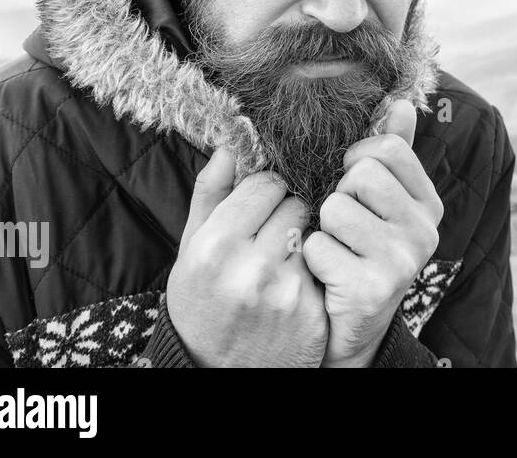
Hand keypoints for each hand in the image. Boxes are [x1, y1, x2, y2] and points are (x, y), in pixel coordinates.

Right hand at [166, 147, 327, 366]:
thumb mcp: (190, 250)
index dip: (267, 189)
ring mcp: (286, 292)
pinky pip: (325, 264)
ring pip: (316, 230)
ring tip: (284, 252)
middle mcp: (252, 268)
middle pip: (296, 203)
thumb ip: (211, 193)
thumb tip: (230, 144)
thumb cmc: (201, 303)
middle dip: (288, 209)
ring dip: (305, 234)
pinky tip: (296, 278)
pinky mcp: (312, 312)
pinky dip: (315, 266)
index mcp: (216, 247)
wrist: (218, 374)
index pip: (266, 184)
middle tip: (275, 228)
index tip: (262, 201)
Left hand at [302, 100, 443, 366]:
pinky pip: (318, 245)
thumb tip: (399, 102)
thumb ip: (392, 151)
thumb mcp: (380, 201)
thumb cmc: (358, 250)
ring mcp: (402, 261)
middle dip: (339, 194)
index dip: (357, 160)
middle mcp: (425, 230)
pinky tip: (327, 274)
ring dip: (322, 228)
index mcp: (429, 203)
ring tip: (336, 248)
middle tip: (345, 224)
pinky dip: (312, 258)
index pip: (388, 148)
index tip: (353, 183)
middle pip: (362, 174)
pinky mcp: (372, 289)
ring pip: (335, 208)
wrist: (347, 325)